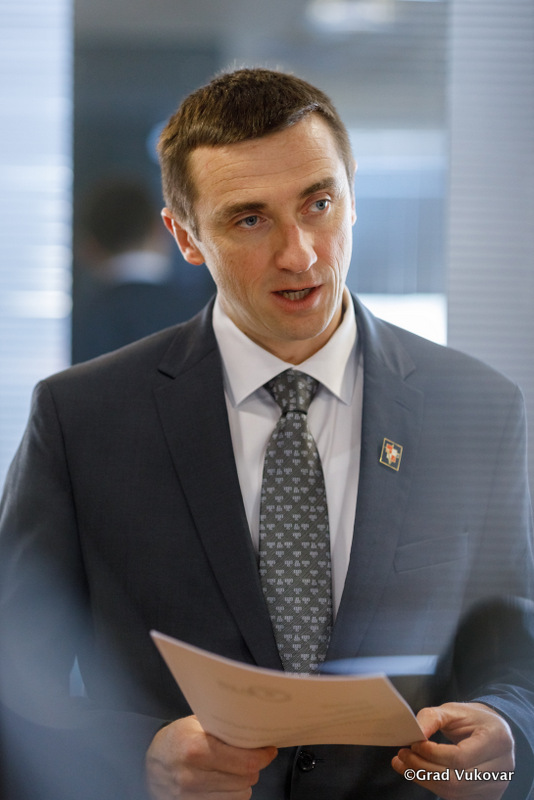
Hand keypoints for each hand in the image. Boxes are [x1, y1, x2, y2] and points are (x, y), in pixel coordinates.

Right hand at [145, 714, 277, 798]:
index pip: (245, 762)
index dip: (263, 756)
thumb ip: (222, 727)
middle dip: (253, 766)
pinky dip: (232, 793)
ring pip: (240, 794)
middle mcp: (193, 776)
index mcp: (196, 750)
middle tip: (252, 755)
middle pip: (246, 779)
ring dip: (243, 782)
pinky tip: (225, 781)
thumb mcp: (196, 723)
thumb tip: (253, 729)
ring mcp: (192, 796)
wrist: (149, 763)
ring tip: (234, 768)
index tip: (268, 749)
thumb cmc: (176, 738)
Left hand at [391, 702, 514, 798]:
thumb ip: (432, 717)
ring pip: (454, 791)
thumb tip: (415, 732)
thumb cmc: (473, 718)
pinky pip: (456, 796)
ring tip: (405, 764)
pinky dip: (433, 785)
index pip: (460, 757)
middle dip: (423, 768)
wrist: (493, 730)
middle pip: (456, 779)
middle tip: (403, 755)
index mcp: (496, 740)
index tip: (414, 744)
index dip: (433, 754)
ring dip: (425, 779)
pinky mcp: (487, 795)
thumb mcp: (454, 710)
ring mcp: (497, 785)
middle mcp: (502, 767)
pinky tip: (418, 773)